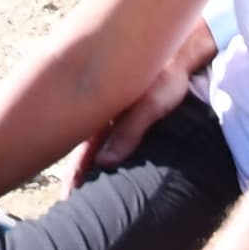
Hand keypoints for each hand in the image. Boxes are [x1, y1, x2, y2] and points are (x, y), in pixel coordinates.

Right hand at [67, 18, 216, 189]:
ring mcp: (113, 109)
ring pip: (95, 141)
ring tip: (83, 188)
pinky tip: (106, 162)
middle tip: (68, 200)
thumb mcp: (149, 103)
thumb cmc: (166, 75)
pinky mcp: (126, 107)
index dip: (75, 174)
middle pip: (84, 147)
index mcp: (102, 110)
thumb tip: (105, 162)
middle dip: (78, 172)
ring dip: (90, 162)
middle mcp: (103, 110)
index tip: (67, 197)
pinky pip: (109, 133)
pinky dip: (103, 150)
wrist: (181, 49)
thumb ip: (129, 131)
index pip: (83, 150)